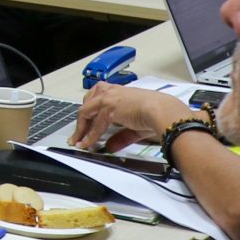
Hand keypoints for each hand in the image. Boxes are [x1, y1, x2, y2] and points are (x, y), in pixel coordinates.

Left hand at [72, 82, 187, 149]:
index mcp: (118, 92)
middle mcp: (110, 92)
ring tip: (77, 141)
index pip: (96, 99)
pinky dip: (89, 136)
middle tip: (78, 134)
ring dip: (81, 128)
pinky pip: (94, 125)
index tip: (85, 124)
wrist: (163, 111)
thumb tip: (110, 147)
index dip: (89, 113)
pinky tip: (86, 144)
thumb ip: (120, 136)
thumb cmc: (157, 114)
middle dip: (81, 120)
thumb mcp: (134, 127)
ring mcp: (108, 99)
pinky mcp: (108, 108)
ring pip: (86, 113)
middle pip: (87, 104)